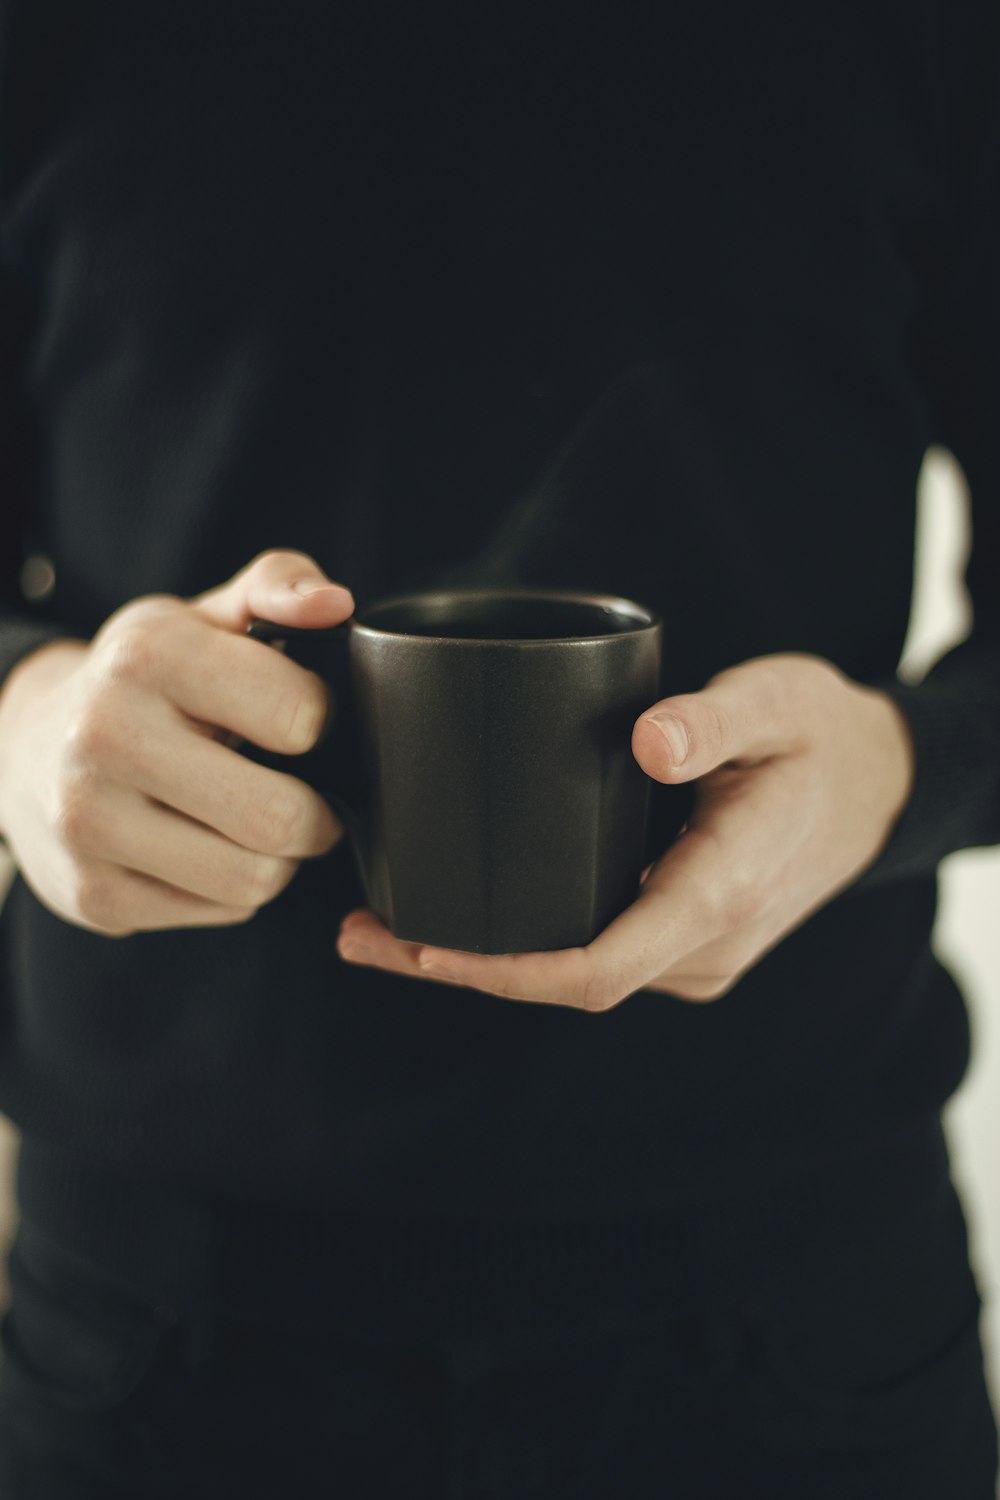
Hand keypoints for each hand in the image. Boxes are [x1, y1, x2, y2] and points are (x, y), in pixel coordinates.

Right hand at [0, 550, 352, 935]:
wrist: (23, 746)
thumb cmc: (140, 681)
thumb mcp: (203, 617)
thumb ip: (278, 587)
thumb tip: (333, 604)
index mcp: (149, 654)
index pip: (298, 712)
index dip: (321, 722)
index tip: (302, 723)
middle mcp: (107, 734)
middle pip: (281, 817)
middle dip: (316, 815)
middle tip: (305, 798)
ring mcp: (90, 821)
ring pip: (256, 879)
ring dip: (279, 859)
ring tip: (254, 824)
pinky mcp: (94, 894)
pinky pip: (222, 912)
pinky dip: (233, 889)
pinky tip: (206, 849)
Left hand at [336, 653, 914, 1009]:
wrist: (879, 784)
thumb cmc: (823, 737)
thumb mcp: (782, 702)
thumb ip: (718, 720)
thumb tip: (647, 741)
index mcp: (720, 893)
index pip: (595, 968)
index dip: (497, 973)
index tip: (415, 948)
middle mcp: (704, 943)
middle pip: (566, 983)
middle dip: (461, 970)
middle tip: (358, 933)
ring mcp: (696, 951)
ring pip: (577, 976)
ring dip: (486, 962)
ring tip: (388, 925)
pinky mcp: (685, 937)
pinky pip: (596, 955)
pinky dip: (527, 945)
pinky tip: (472, 914)